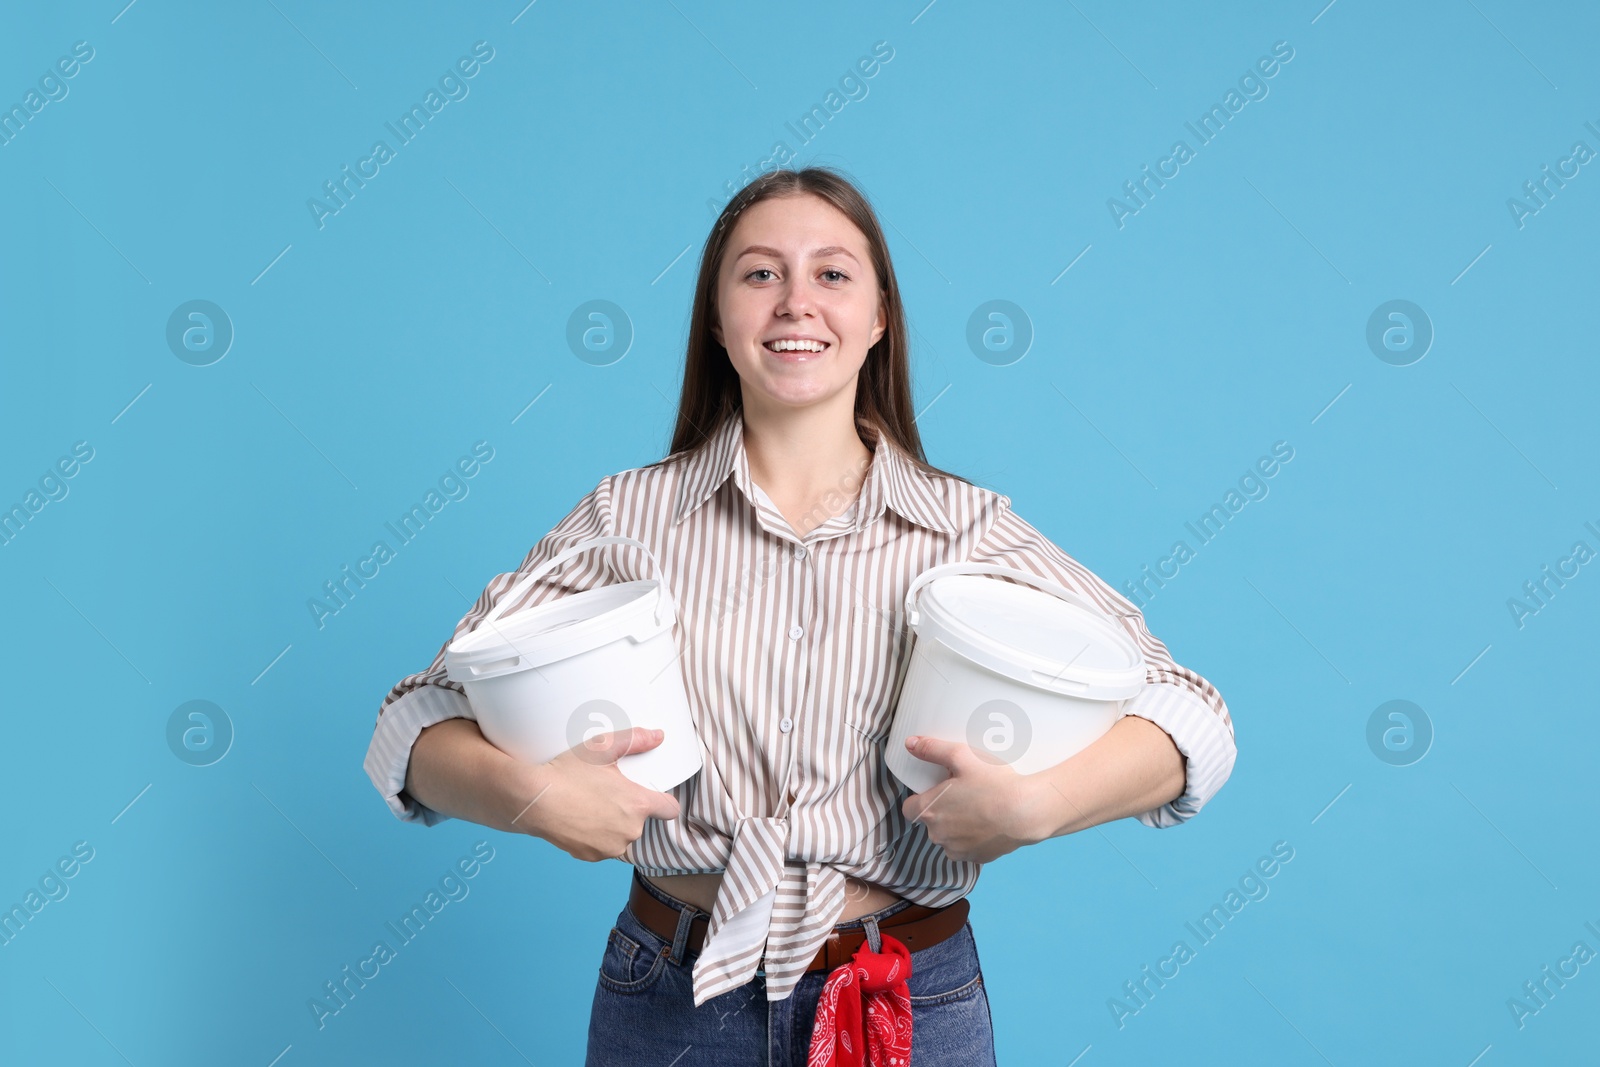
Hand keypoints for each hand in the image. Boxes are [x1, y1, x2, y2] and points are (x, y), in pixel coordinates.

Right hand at [505, 726, 681, 862]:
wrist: (532, 799)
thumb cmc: (567, 772)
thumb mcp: (602, 747)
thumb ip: (636, 739)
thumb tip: (659, 736)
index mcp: (637, 805)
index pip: (670, 810)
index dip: (664, 801)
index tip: (653, 795)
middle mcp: (629, 831)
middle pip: (641, 823)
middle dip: (630, 811)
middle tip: (608, 794)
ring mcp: (609, 847)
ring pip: (621, 837)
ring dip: (614, 827)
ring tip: (593, 807)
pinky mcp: (590, 857)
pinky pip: (602, 847)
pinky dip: (595, 838)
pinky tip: (581, 821)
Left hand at [899, 734, 1047, 863]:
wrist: (1026, 812)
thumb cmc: (993, 783)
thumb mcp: (962, 756)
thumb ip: (932, 749)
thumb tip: (911, 743)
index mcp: (929, 811)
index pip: (909, 808)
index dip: (920, 798)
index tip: (936, 791)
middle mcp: (938, 835)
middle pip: (931, 822)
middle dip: (942, 810)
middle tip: (964, 794)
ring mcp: (957, 850)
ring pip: (949, 837)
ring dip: (956, 826)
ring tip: (978, 808)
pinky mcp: (976, 858)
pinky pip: (967, 848)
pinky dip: (973, 838)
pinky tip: (988, 824)